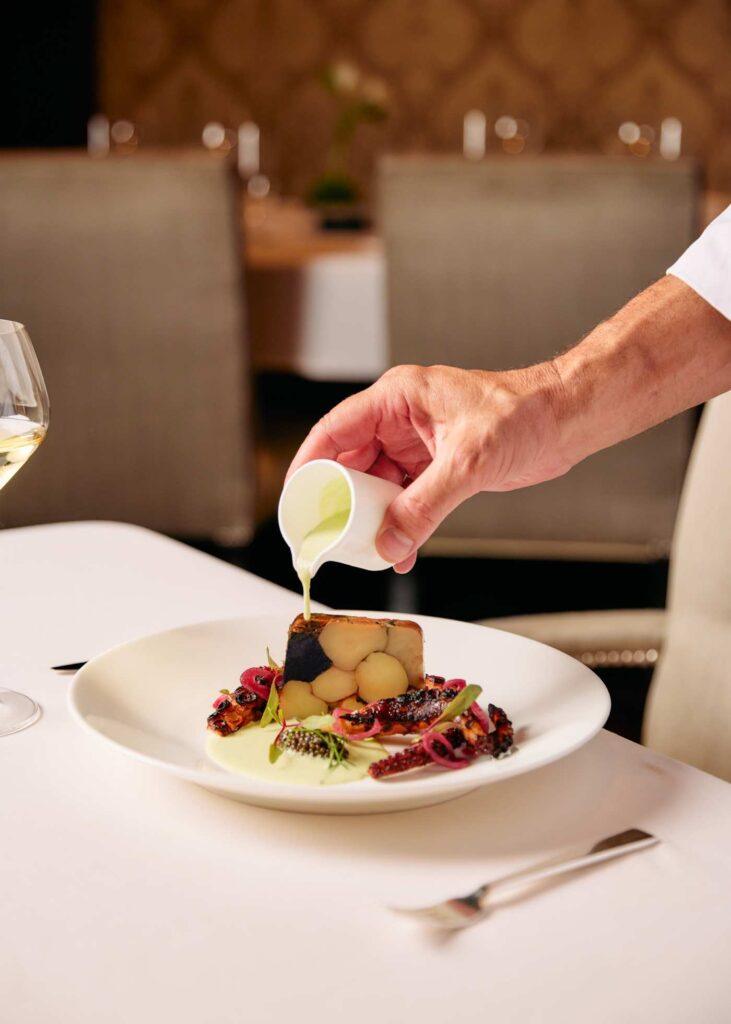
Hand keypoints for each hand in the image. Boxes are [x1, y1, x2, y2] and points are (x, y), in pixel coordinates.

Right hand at [287, 363, 568, 571]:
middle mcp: (400, 418)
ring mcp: (416, 443)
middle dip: (340, 501)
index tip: (295, 500)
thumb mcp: (468, 461)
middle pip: (350, 462)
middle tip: (328, 536)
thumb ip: (424, 506)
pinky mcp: (435, 466)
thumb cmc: (525, 413)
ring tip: (366, 549)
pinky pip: (404, 498)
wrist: (566, 420)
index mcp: (397, 398)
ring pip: (376, 485)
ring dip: (372, 518)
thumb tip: (389, 543)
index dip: (308, 466)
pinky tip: (400, 549)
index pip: (334, 431)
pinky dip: (400, 523)